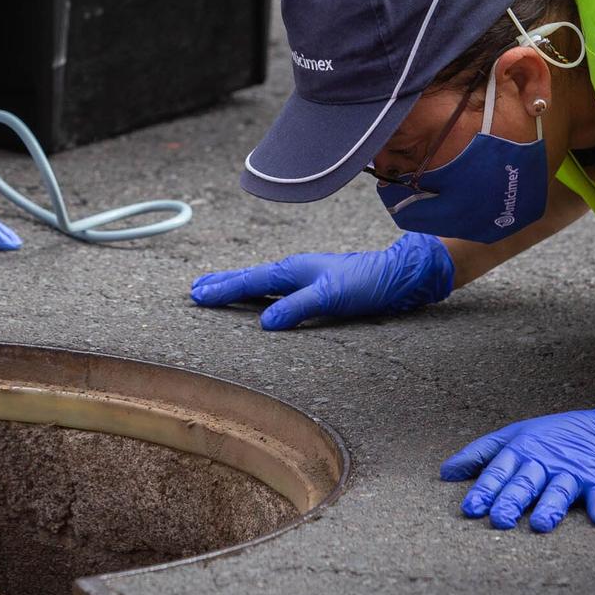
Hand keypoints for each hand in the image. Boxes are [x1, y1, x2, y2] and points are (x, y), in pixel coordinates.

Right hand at [189, 232, 454, 329]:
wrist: (398, 276)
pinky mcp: (316, 287)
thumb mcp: (330, 297)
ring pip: (262, 283)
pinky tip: (261, 300)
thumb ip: (297, 308)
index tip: (197, 294)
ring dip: (238, 287)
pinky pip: (276, 290)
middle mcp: (295, 270)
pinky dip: (259, 293)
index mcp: (293, 270)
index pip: (249, 282)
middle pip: (250, 278)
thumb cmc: (366, 284)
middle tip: (196, 289)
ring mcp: (305, 277)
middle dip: (223, 284)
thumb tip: (264, 324)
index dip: (223, 290)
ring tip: (218, 290)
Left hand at [441, 402, 594, 531]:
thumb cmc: (553, 436)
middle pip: (526, 482)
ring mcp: (572, 471)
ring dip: (551, 506)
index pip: (499, 471)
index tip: (471, 508)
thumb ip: (480, 454)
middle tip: (500, 520)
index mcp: (522, 451)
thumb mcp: (514, 436)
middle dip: (512, 500)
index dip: (485, 489)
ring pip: (559, 489)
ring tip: (540, 524)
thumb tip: (445, 473)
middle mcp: (544, 461)